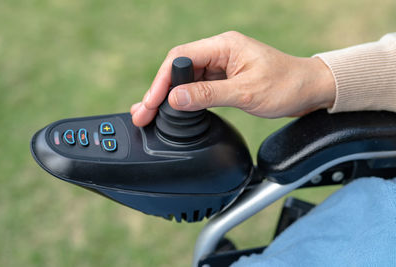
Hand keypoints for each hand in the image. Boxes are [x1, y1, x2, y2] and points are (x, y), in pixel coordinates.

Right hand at [131, 31, 334, 126]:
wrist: (310, 90)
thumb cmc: (287, 86)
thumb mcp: (246, 92)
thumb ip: (208, 94)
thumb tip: (175, 99)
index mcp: (224, 46)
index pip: (180, 59)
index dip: (161, 82)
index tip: (150, 104)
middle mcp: (219, 51)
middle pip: (178, 68)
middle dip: (159, 91)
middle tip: (143, 114)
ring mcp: (221, 65)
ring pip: (185, 78)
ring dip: (169, 96)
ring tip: (151, 114)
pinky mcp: (224, 78)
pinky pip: (197, 86)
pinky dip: (184, 99)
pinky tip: (174, 111)